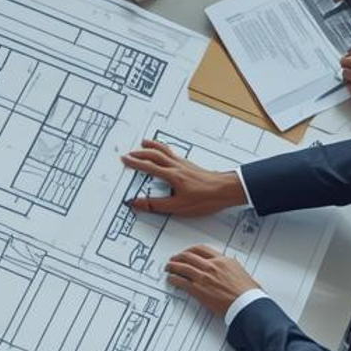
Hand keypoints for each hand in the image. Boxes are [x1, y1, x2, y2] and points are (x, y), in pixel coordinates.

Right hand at [121, 141, 246, 217]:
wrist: (226, 190)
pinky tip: (165, 152)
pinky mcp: (190, 165)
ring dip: (152, 147)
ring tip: (144, 143)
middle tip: (129, 153)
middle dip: (140, 154)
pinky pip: (173, 153)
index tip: (125, 160)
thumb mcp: (178, 207)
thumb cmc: (205, 199)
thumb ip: (155, 205)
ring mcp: (184, 164)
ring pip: (164, 151)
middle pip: (155, 155)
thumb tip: (136, 203)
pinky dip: (164, 149)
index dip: (135, 163)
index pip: (148, 167)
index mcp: (172, 176)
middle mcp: (177, 167)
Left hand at [165, 244, 260, 315]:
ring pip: (182, 267)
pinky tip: (171, 279)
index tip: (186, 252)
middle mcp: (212, 266)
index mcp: (223, 260)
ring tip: (168, 268)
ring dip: (172, 267)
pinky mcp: (198, 290)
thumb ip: (232, 269)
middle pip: (189, 256)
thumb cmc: (248, 293)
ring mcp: (204, 277)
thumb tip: (231, 271)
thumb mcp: (242, 273)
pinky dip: (174, 279)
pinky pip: (181, 282)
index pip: (201, 249)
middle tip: (174, 259)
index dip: (190, 250)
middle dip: (178, 257)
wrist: (247, 304)